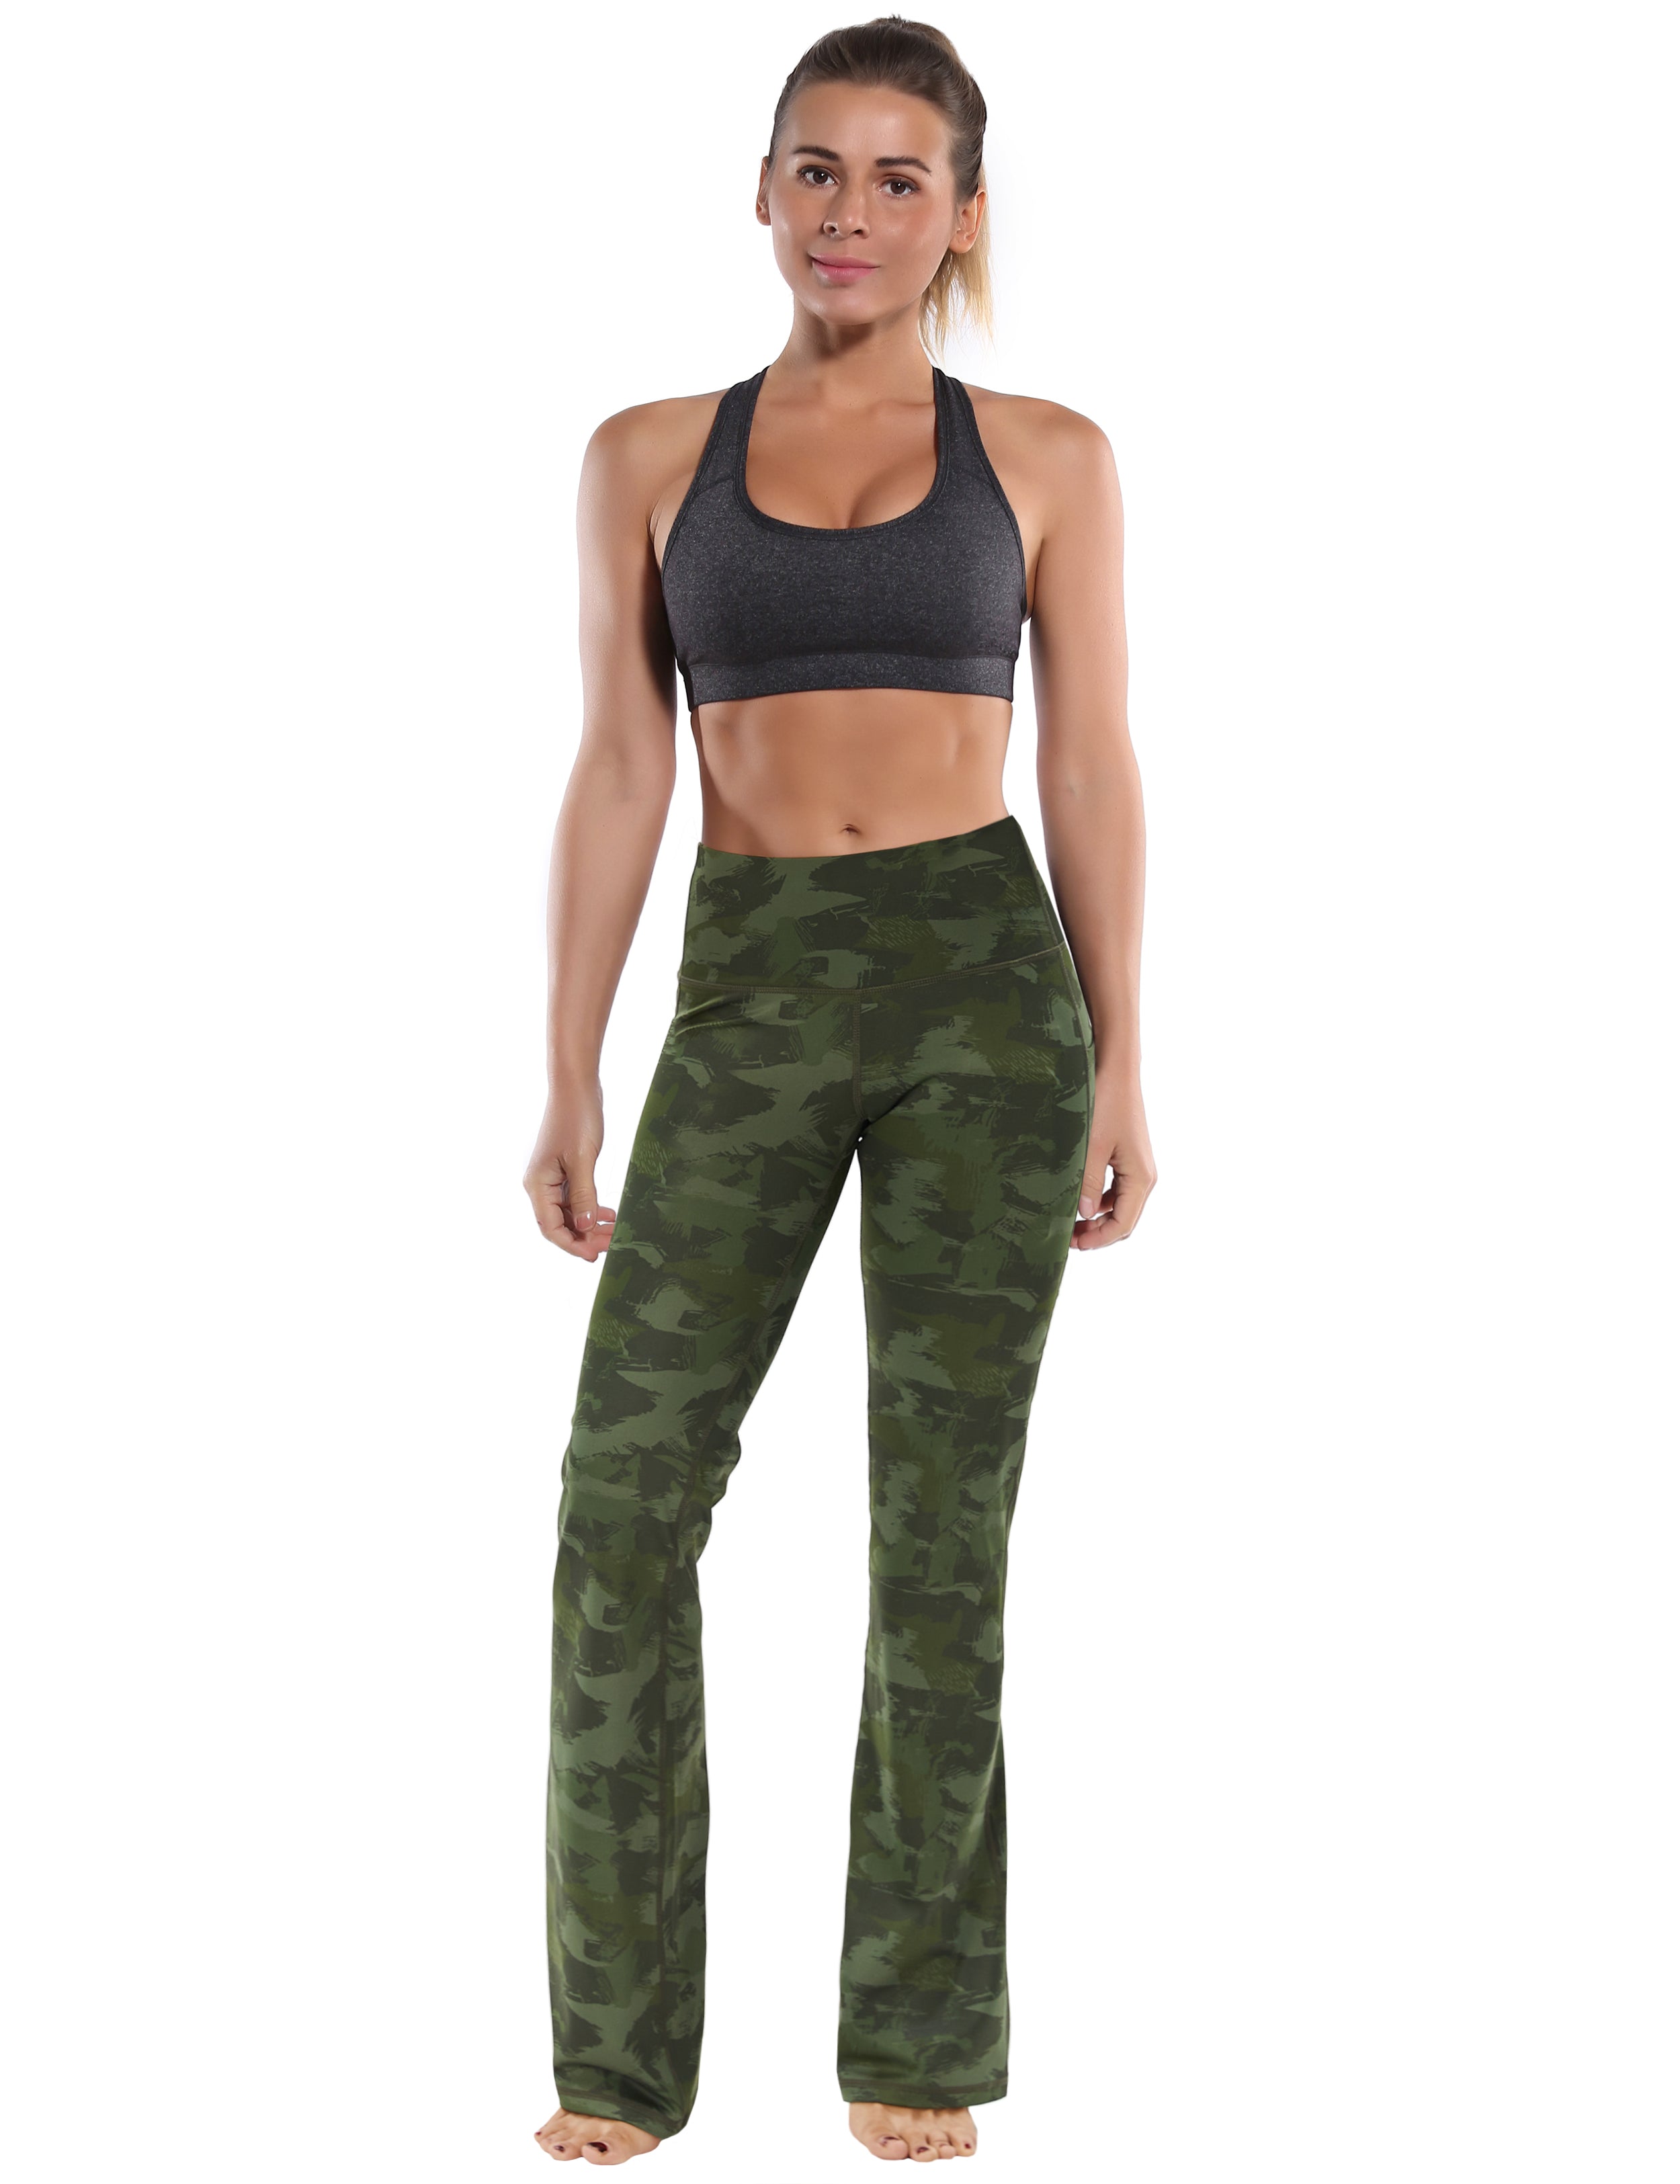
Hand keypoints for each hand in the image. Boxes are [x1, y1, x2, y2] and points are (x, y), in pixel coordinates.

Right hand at [523, 1093, 617, 1261]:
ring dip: (589, 1224)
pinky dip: (590, 1209)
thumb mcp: (583, 1159)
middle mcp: (540, 1185)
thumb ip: (584, 1195)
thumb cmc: (577, 1119)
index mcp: (537, 1184)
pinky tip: (608, 1214)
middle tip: (612, 1244)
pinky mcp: (563, 1170)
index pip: (551, 1228)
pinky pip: (574, 1199)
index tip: (595, 1255)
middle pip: (559, 1224)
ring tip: (614, 1230)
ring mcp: (551, 1178)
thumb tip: (584, 1227)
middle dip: (584, 1237)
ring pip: (568, 1213)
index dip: (572, 1245)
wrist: (576, 1087)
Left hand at [1073, 1074, 1155, 1249]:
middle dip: (1098, 1233)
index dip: (1098, 1240)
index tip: (1072, 1245)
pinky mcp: (1128, 1156)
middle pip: (1124, 1219)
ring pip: (1120, 1205)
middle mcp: (1144, 1175)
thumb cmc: (1105, 1101)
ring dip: (1097, 1218)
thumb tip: (1083, 1213)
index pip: (1123, 1224)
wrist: (1115, 1068)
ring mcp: (1137, 1166)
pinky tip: (1078, 1197)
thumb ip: (1088, 1182)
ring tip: (1068, 1221)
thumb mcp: (1091, 1145)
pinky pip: (1116, 1189)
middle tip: (1066, 1238)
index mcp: (1140, 1177)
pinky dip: (1099, 1200)